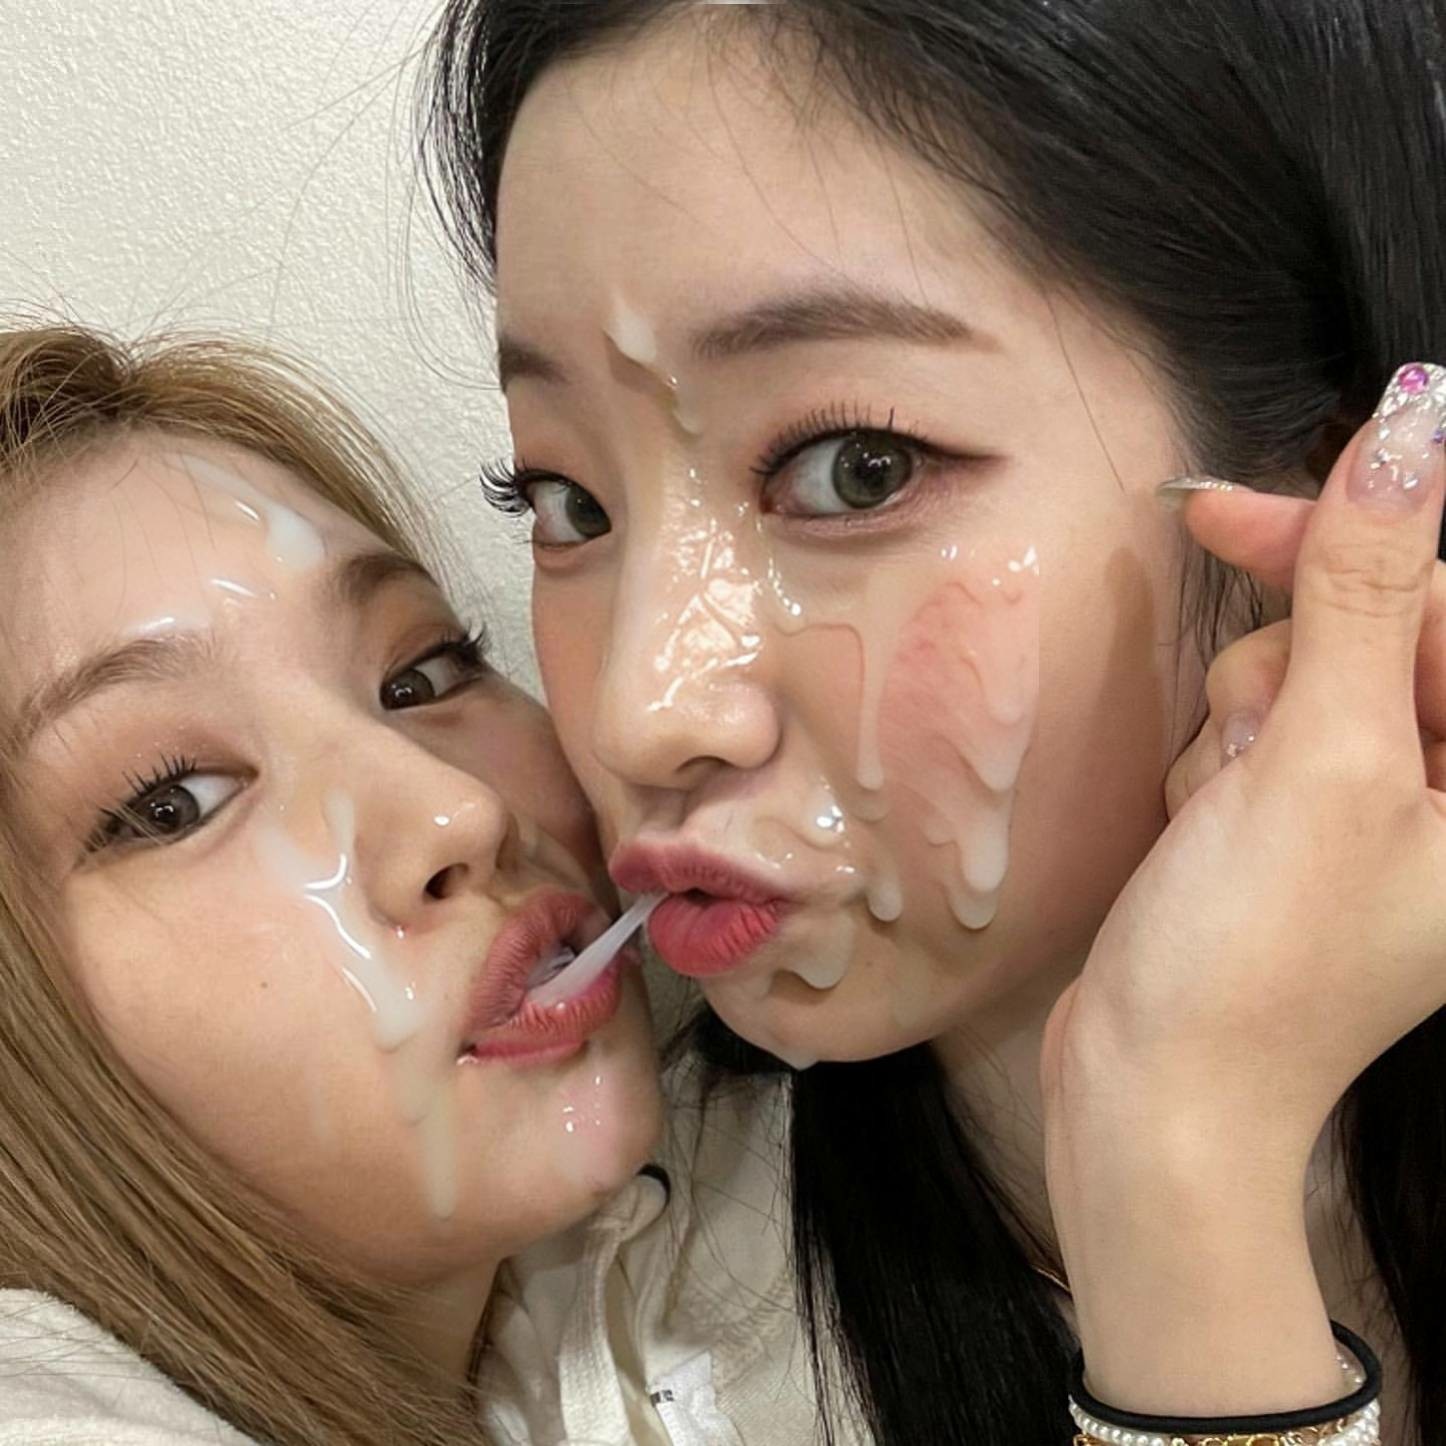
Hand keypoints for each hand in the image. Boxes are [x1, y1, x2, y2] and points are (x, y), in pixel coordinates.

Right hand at [1042, 364, 1445, 1413]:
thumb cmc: (1252, 958)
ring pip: (1317, 662)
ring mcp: (1389, 801)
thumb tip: (1409, 430)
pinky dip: (1228, 748)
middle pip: (1393, 618)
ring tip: (1223, 801)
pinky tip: (1209, 817)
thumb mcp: (1319, 762)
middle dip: (1298, 641)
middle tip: (1224, 631)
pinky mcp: (1314, 814)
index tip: (1252, 510)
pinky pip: (1274, 719)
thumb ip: (1366, 593)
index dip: (1376, 530)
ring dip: (1250, 709)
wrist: (1156, 1089)